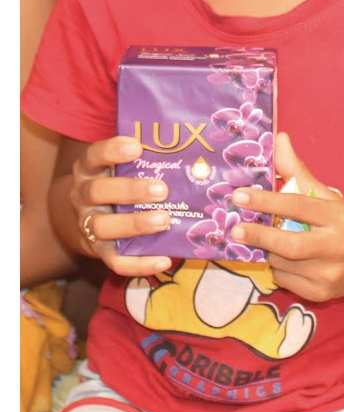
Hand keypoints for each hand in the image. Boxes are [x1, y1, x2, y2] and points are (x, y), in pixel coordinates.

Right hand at [66, 136, 174, 277]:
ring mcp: (88, 224)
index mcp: (90, 169)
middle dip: (130, 190)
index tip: (136, 147)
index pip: (94, 156)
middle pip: (98, 191)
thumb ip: (147, 157)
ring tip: (164, 221)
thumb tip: (197, 148)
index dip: (112, 150)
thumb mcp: (119, 165)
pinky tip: (164, 260)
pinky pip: (115, 260)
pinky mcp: (98, 251)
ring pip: (103, 226)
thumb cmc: (115, 182)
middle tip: (162, 190)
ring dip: (135, 224)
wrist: (78, 216)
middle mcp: (84, 196)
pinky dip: (139, 264)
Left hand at [231, 133, 343, 302]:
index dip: (266, 201)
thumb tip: (279, 139)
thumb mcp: (330, 197)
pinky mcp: (321, 293)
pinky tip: (290, 261)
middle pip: (289, 244)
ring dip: (269, 251)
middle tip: (235, 230)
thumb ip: (299, 172)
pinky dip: (279, 268)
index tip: (239, 196)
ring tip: (272, 242)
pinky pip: (285, 279)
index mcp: (340, 217)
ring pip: (282, 262)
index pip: (298, 206)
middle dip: (259, 237)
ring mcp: (329, 273)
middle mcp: (337, 246)